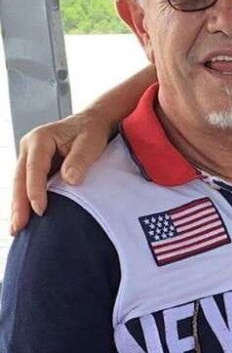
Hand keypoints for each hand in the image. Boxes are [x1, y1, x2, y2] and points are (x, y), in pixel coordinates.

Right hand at [11, 110, 111, 233]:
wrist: (93, 122)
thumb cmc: (92, 131)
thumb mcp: (91, 142)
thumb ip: (80, 159)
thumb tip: (69, 179)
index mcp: (41, 139)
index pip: (34, 168)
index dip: (35, 190)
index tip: (40, 209)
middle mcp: (29, 147)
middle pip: (20, 178)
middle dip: (18, 204)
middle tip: (18, 227)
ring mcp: (30, 156)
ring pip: (20, 184)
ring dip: (19, 206)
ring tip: (17, 229)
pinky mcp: (35, 165)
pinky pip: (27, 185)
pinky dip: (26, 201)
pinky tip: (26, 218)